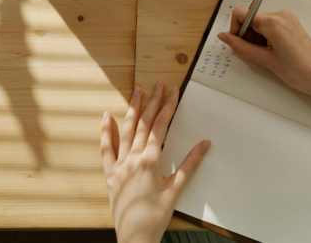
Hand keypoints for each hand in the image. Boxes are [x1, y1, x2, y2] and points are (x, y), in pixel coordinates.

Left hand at [102, 81, 210, 242]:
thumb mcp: (176, 190)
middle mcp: (132, 159)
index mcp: (149, 160)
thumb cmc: (156, 216)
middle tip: (158, 84)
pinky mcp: (110, 175)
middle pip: (144, 123)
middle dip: (152, 102)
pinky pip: (106, 149)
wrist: (135, 237)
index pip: (160, 126)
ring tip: (137, 91)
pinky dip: (106, 132)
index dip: (168, 106)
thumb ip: (190, 164)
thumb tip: (205, 144)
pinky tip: (107, 117)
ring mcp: (119, 165)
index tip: (173, 91)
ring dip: (133, 109)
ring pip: (126, 130)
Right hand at [218, 8, 310, 119]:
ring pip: (259, 22)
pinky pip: (270, 25)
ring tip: (268, 55)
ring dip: (257, 38)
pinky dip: (266, 37)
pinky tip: (274, 52)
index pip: (241, 14)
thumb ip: (241, 47)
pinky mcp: (291, 23)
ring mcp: (287, 18)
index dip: (236, 29)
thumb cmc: (299, 72)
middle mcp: (280, 15)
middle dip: (247, 36)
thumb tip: (224, 37)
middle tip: (257, 54)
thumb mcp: (265, 61)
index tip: (239, 44)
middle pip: (250, 18)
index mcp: (273, 22)